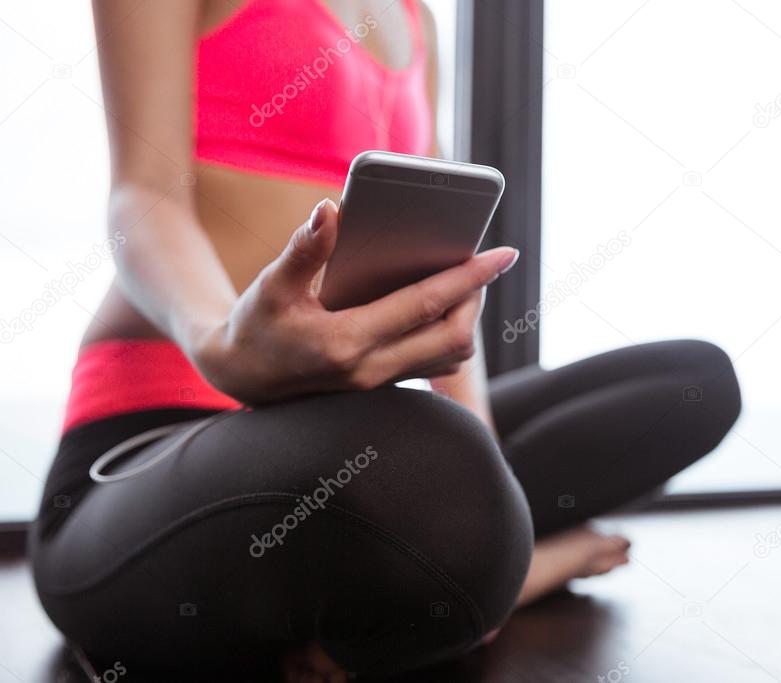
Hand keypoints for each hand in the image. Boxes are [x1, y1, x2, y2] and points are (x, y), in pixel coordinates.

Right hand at [190, 198, 518, 404]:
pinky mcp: (381, 386)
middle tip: (479, 263)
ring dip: (466, 319)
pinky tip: (439, 304)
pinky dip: (448, 333)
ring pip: (450, 357)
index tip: (504, 253)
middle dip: (476, 299)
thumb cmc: (253, 326)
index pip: (425, 306)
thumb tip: (331, 210)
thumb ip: (303, 250)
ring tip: (463, 281)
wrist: (238, 377)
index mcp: (345, 343)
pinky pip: (434, 362)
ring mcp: (378, 384)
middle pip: (454, 338)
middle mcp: (370, 370)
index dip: (469, 278)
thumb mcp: (269, 286)